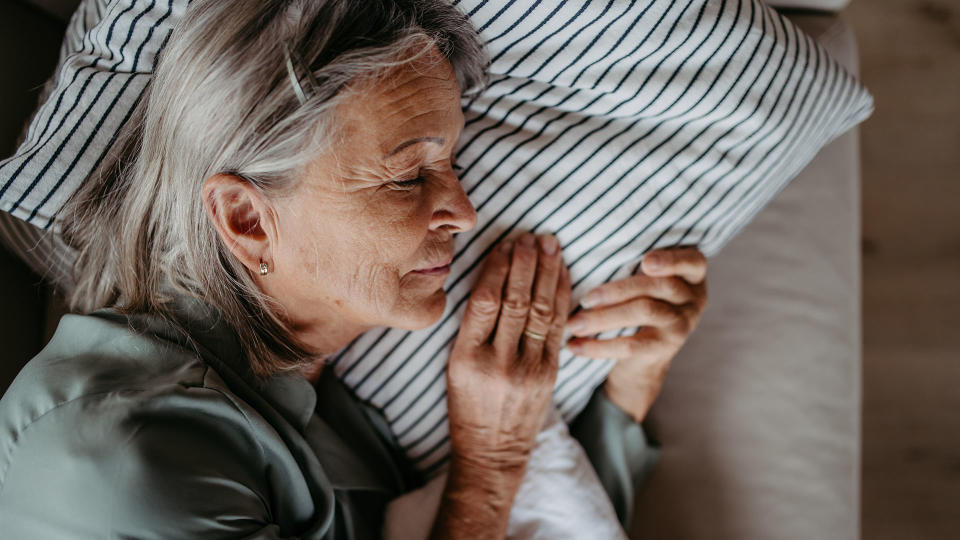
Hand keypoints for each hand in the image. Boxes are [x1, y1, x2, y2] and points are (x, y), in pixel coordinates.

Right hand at [436, 233, 570, 537]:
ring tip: (550, 245)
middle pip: (516, 301)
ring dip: (547, 273)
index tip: (504, 244)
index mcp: (466, 358)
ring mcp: (527, 369)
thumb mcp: (454, 367)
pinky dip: (563, 298)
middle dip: (526, 263)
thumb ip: (472, 328)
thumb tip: (492, 279)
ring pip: (542, 311)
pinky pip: (559, 328)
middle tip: (531, 236)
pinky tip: (563, 275)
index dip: (496, 268)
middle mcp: (498, 362)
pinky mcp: (549, 374)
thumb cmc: (467, 406)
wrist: (492, 451)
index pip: (484, 301)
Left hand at [565, 247, 707, 422]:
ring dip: (604, 317)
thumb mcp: (640, 279)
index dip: (670, 261)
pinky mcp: (667, 348)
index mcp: (691, 273)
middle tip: (584, 299)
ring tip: (574, 324)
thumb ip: (630, 263)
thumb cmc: (634, 301)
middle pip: (659, 286)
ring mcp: (683, 323)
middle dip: (617, 290)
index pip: (691, 261)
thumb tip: (577, 245)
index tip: (646, 262)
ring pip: (644, 312)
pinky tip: (575, 346)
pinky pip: (632, 345)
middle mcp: (693, 297)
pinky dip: (599, 346)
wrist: (641, 356)